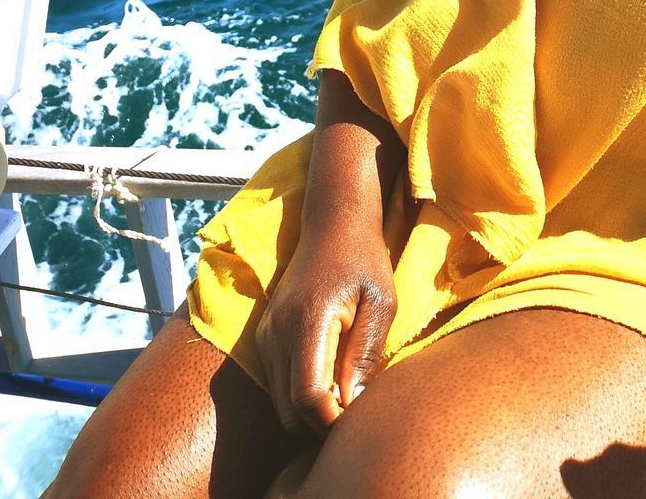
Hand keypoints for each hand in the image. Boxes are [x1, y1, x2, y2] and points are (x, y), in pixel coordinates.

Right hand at [255, 214, 395, 436]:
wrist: (333, 222)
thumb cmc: (364, 259)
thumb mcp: (381, 302)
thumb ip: (365, 353)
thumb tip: (351, 404)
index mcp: (307, 321)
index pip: (308, 397)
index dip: (332, 421)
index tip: (359, 422)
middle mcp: (276, 332)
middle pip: (288, 411)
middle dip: (321, 423)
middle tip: (356, 413)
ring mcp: (266, 335)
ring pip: (280, 403)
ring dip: (311, 411)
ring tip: (347, 394)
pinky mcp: (265, 337)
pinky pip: (278, 385)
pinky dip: (301, 395)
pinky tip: (332, 379)